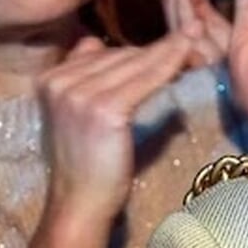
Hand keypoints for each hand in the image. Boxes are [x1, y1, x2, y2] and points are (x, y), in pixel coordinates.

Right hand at [38, 34, 196, 226]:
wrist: (80, 204)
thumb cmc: (89, 163)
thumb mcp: (80, 114)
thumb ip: (91, 80)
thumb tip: (121, 48)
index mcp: (50, 78)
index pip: (103, 50)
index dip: (140, 50)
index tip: (173, 44)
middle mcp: (59, 81)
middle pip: (120, 53)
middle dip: (157, 51)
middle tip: (193, 46)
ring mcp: (78, 94)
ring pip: (136, 62)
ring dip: (171, 52)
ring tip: (198, 45)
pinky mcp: (104, 109)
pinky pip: (147, 78)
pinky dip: (171, 65)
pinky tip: (189, 55)